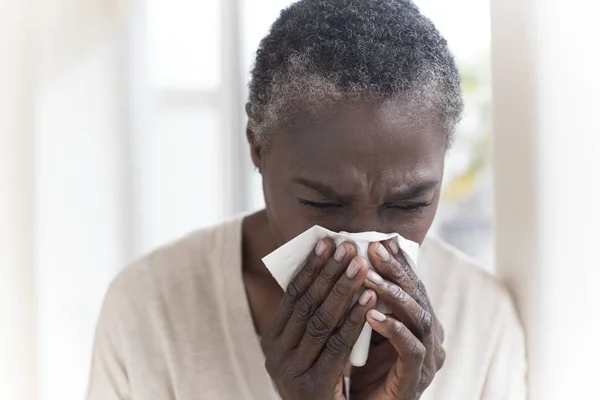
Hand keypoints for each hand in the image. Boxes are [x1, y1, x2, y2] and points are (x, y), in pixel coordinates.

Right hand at [261, 238, 377, 399]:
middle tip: (347, 246)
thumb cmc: (321, 380)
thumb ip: (313, 318)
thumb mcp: (308, 348)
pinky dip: (353, 320)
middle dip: (328, 272)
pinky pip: (337, 346)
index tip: (327, 242)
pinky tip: (369, 300)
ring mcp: (291, 371)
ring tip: (361, 266)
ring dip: (342, 290)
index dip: (310, 267)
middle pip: (306, 304)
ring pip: (320, 321)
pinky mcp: (312, 386)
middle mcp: (276, 354)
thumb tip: (330, 271)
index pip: (292, 295)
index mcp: (272, 339)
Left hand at [350, 240, 444, 399]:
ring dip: (393, 295)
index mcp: (419, 323)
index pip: (412, 286)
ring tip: (368, 278)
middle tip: (375, 249)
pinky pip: (411, 349)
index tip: (381, 240)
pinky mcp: (416, 379)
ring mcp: (427, 359)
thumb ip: (366, 301)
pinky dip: (393, 329)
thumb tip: (352, 262)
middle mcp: (430, 338)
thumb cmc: (363, 369)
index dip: (399, 263)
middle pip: (417, 296)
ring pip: (419, 318)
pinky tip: (371, 315)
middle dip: (396, 271)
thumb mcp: (364, 329)